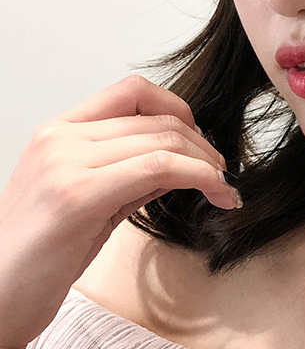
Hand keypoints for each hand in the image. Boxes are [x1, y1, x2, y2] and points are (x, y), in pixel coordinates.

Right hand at [0, 75, 238, 348]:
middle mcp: (60, 138)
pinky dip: (200, 177)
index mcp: (58, 132)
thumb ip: (129, 174)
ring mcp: (66, 163)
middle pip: (157, 118)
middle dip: (202, 145)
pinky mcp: (79, 195)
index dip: (177, 108)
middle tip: (221, 173)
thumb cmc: (37, 258)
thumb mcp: (86, 202)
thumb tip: (179, 161)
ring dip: (208, 164)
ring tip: (223, 188)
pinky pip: (159, 168)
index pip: (132, 91)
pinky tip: (218, 195)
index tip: (198, 140)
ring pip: (164, 140)